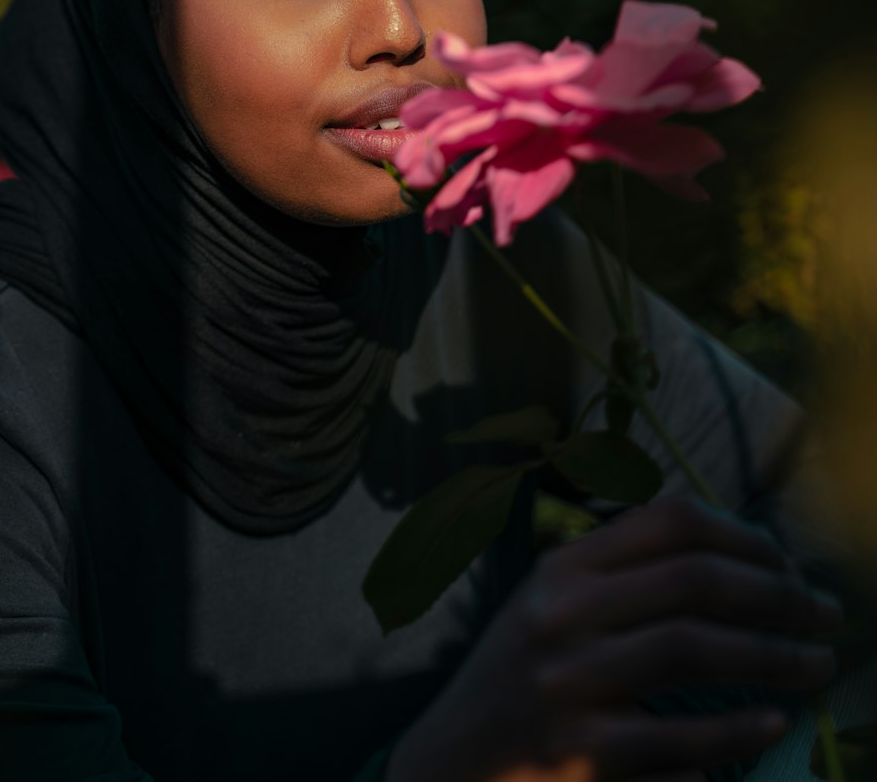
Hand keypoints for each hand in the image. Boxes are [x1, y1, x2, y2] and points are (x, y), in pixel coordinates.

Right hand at [385, 496, 841, 781]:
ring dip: (773, 657)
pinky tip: (772, 724)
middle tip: (826, 614)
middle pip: (693, 580)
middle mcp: (563, 612)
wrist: (452, 761)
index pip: (669, 522)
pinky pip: (677, 738)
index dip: (742, 535)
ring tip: (818, 665)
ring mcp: (570, 681)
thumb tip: (733, 554)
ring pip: (693, 650)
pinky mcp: (581, 754)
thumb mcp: (550, 600)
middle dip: (778, 595)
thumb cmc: (520, 674)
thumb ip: (620, 569)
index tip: (786, 562)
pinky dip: (734, 731)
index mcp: (563, 565)